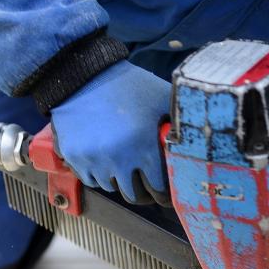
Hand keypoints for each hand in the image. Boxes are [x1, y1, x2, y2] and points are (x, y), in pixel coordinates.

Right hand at [50, 60, 169, 205]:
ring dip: (118, 180)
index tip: (163, 190)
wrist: (83, 74)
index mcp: (142, 144)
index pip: (158, 188)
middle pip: (134, 195)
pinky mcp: (74, 157)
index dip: (163, 192)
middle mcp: (118, 157)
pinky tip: (103, 159)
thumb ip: (176, 121)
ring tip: (122, 163)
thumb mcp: (160, 97)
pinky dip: (98, 174)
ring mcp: (93, 159)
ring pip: (111, 187)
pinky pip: (90, 179)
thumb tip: (194, 141)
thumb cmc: (126, 85)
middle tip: (144, 183)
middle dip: (142, 191)